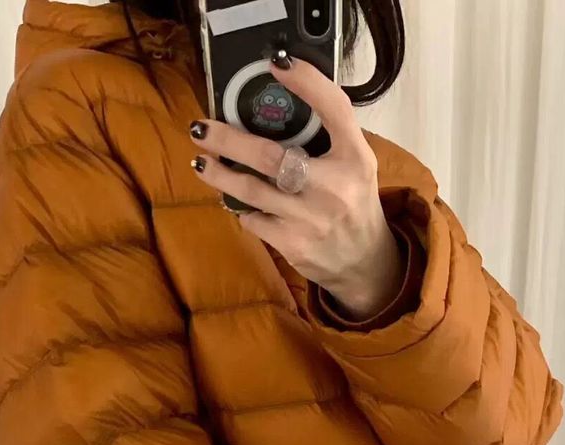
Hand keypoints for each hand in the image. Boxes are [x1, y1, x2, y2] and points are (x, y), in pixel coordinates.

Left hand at [189, 57, 403, 319]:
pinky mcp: (293, 245)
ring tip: (201, 163)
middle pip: (271, 156)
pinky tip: (235, 199)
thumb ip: (330, 133)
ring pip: (251, 191)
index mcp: (354, 158)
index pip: (335, 109)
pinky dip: (241, 207)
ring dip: (220, 174)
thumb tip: (282, 95)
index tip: (276, 64)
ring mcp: (310, 220)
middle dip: (229, 140)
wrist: (363, 262)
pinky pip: (254, 220)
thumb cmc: (353, 201)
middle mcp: (334, 188)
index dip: (307, 83)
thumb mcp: (355, 161)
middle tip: (201, 129)